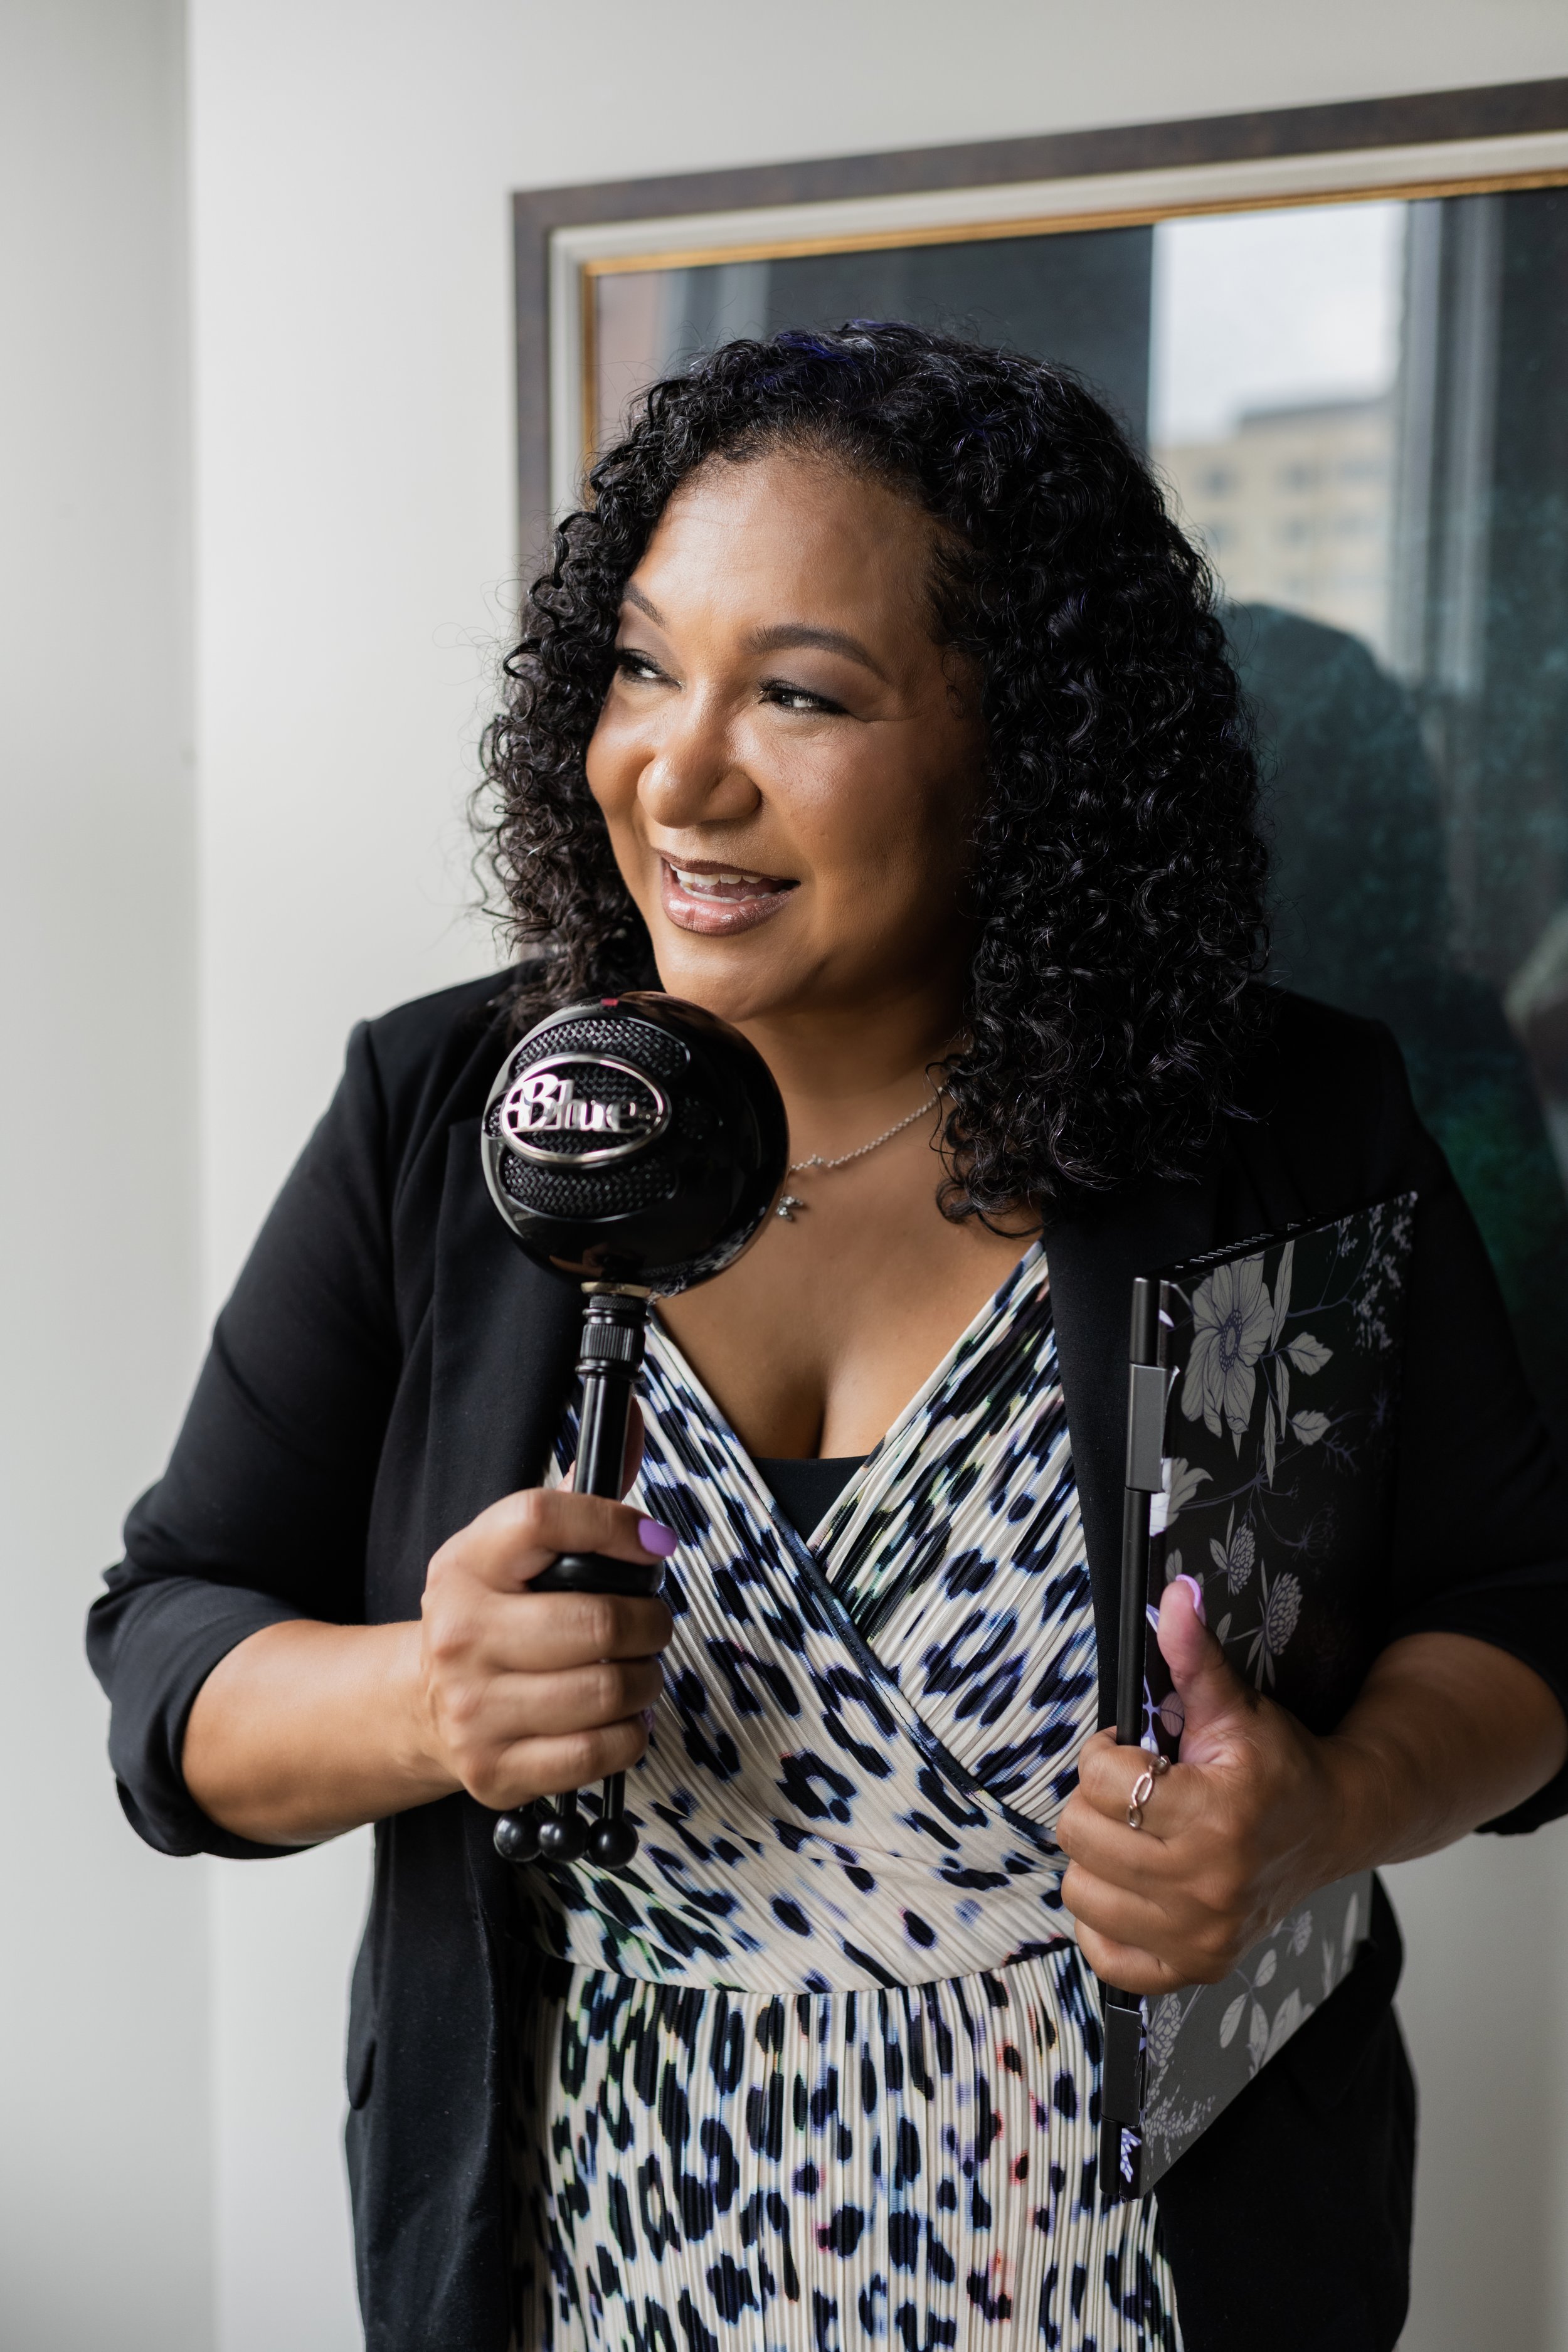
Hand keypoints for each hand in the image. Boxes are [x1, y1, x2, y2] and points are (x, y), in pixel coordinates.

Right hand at [414, 1472, 676, 1814]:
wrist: (421, 1704)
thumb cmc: (490, 1616)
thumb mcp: (512, 1549)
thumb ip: (578, 1494)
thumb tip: (634, 1419)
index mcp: (465, 1566)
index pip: (541, 1518)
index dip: (613, 1522)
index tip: (652, 1542)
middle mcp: (460, 1635)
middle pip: (594, 1621)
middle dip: (648, 1622)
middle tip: (651, 1622)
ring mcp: (474, 1708)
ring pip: (604, 1691)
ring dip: (645, 1680)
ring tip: (639, 1669)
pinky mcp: (495, 1769)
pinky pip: (597, 1753)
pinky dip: (630, 1733)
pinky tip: (621, 1715)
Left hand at [1057, 1578, 1341, 1993]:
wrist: (1330, 1828)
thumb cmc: (1275, 1766)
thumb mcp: (1235, 1706)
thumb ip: (1194, 1655)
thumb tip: (1173, 1595)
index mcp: (1219, 1814)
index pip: (1103, 1778)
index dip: (1106, 1753)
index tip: (1134, 1751)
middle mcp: (1209, 1884)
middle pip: (1081, 1834)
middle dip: (1097, 1801)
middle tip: (1134, 1794)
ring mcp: (1201, 1935)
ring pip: (1081, 1890)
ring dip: (1097, 1858)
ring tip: (1137, 1836)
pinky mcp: (1193, 1968)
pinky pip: (1103, 1953)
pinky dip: (1106, 1919)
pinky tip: (1138, 1885)